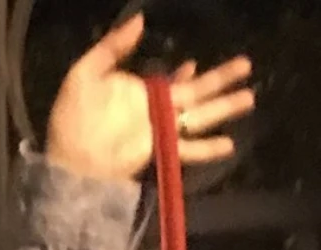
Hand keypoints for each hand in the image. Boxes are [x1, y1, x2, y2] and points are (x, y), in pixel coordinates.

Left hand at [45, 15, 253, 183]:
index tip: (196, 64)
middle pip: (197, 93)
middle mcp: (156, 110)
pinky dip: (207, 147)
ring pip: (201, 116)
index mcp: (141, 91)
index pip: (172, 81)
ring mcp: (161, 131)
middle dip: (221, 81)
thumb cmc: (71, 117)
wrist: (69, 159)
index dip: (186, 73)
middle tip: (247, 66)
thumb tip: (139, 19)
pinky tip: (229, 145)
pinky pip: (189, 148)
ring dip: (225, 107)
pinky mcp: (160, 150)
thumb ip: (112, 46)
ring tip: (250, 98)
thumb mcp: (86, 72)